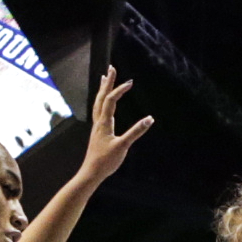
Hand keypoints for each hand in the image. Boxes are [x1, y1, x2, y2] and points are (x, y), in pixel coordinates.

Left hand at [73, 66, 153, 184]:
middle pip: (102, 97)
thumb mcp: (123, 146)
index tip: (131, 82)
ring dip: (102, 90)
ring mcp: (97, 126)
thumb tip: (150, 119)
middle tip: (111, 68)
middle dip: (107, 82)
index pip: (111, 100)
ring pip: (98, 103)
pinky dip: (101, 101)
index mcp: (104, 123)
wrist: (91, 172)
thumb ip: (136, 132)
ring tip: (104, 79)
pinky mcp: (97, 131)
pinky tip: (104, 103)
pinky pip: (98, 110)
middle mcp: (98, 121)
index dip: (120, 90)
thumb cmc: (106, 161)